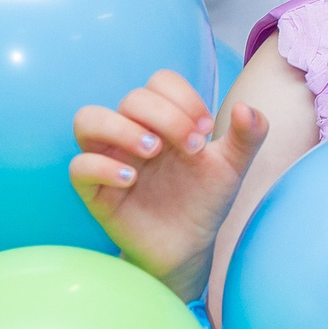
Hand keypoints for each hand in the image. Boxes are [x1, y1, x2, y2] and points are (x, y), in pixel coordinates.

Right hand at [72, 71, 270, 299]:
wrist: (189, 246)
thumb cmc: (204, 199)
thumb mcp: (233, 166)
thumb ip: (249, 135)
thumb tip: (245, 109)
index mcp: (162, 120)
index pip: (159, 82)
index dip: (183, 98)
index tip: (205, 130)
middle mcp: (132, 132)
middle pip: (132, 98)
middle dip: (166, 116)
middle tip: (193, 148)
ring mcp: (109, 159)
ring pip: (87, 120)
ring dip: (122, 128)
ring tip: (153, 151)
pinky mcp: (95, 192)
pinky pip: (78, 167)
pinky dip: (102, 167)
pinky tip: (132, 180)